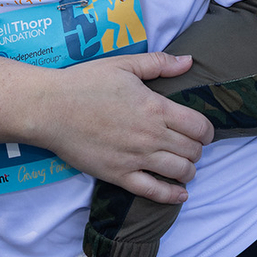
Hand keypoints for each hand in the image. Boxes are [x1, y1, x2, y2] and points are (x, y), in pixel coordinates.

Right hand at [32, 53, 210, 204]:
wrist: (49, 108)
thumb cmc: (84, 82)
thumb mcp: (123, 64)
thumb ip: (158, 63)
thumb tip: (189, 61)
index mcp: (155, 107)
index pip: (199, 126)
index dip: (207, 131)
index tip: (203, 132)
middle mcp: (151, 135)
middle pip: (193, 150)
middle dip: (198, 150)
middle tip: (191, 147)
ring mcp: (136, 157)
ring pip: (179, 171)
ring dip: (189, 171)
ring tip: (184, 167)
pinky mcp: (119, 175)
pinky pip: (154, 192)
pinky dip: (172, 195)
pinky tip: (179, 193)